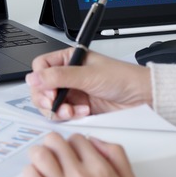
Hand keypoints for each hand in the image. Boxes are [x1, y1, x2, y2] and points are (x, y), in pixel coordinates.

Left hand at [24, 133, 139, 176]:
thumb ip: (116, 155)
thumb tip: (96, 141)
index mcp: (99, 169)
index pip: (77, 139)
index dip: (73, 142)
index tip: (72, 149)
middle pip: (55, 143)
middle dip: (53, 143)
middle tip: (53, 150)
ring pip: (41, 157)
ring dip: (39, 154)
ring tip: (41, 160)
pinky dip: (30, 173)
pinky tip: (35, 174)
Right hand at [25, 48, 151, 119]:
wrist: (142, 97)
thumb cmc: (122, 78)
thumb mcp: (88, 75)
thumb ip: (59, 77)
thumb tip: (34, 78)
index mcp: (69, 59)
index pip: (41, 67)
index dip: (40, 79)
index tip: (48, 90)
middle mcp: (68, 76)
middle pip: (41, 88)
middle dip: (46, 99)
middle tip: (55, 104)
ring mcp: (72, 93)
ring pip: (50, 104)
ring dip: (58, 110)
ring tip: (73, 111)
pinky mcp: (78, 108)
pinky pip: (62, 115)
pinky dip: (69, 116)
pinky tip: (83, 113)